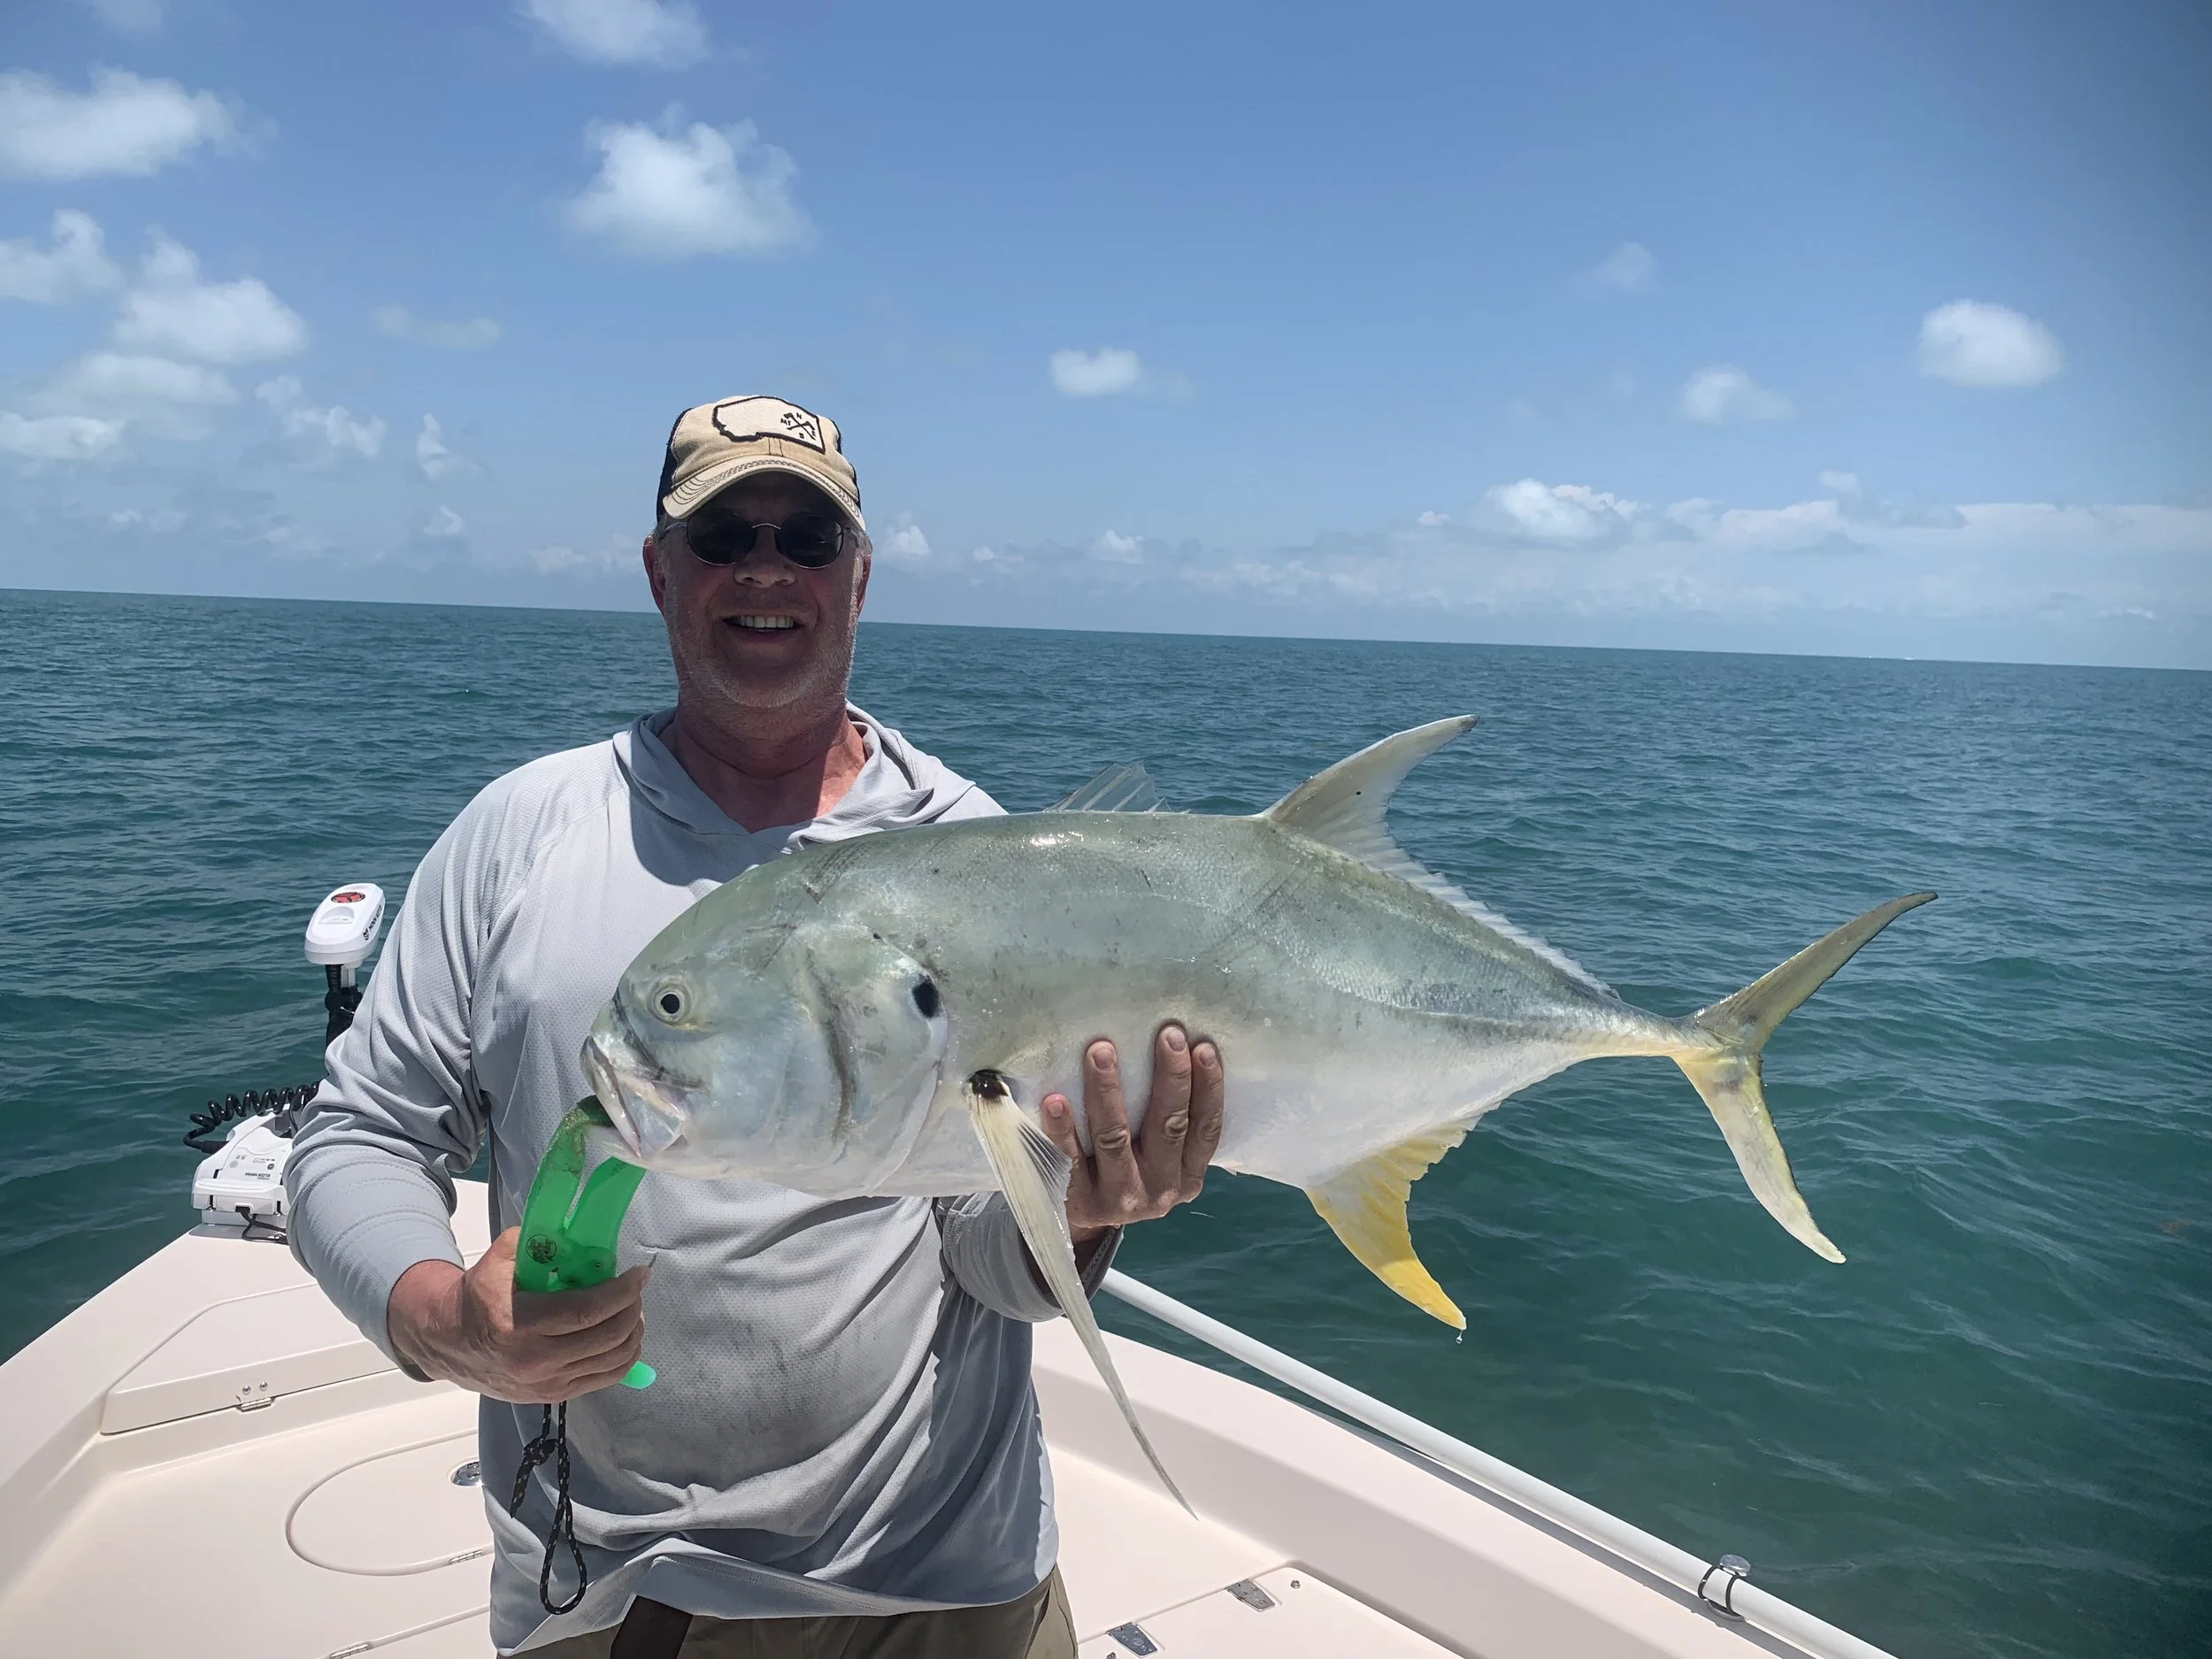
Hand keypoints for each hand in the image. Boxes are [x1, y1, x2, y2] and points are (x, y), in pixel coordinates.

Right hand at [385, 1227, 648, 1403]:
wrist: (449, 1341)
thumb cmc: (479, 1295)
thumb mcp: (501, 1258)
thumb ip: (537, 1241)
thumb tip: (580, 1235)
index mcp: (519, 1325)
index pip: (587, 1311)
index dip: (621, 1292)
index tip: (639, 1274)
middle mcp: (535, 1360)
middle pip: (606, 1337)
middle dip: (632, 1309)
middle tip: (637, 1289)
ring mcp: (546, 1384)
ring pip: (612, 1362)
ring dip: (633, 1332)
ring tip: (633, 1310)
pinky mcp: (552, 1396)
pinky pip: (603, 1379)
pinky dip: (624, 1357)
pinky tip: (625, 1336)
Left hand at [1041, 1024, 1223, 1243]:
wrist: (1083, 1221)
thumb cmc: (1128, 1167)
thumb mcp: (1160, 1158)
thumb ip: (1170, 1121)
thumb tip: (1178, 1048)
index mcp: (1188, 1175)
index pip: (1205, 1128)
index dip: (1209, 1088)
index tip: (1203, 1047)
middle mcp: (1161, 1189)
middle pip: (1168, 1127)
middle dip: (1171, 1077)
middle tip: (1167, 1034)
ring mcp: (1120, 1198)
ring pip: (1115, 1138)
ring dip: (1108, 1091)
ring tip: (1101, 1051)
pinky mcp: (1080, 1201)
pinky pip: (1070, 1159)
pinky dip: (1063, 1129)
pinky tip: (1056, 1100)